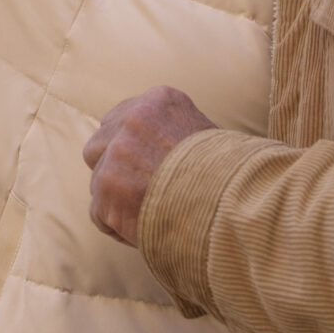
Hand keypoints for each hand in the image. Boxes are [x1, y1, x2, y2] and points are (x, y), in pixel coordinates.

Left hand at [83, 86, 217, 246]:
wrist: (235, 203)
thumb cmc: (230, 177)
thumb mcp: (206, 137)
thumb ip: (173, 135)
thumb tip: (153, 152)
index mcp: (159, 101)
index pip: (122, 119)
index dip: (129, 148)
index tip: (142, 168)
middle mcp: (133, 120)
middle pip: (99, 144)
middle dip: (113, 170)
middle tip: (140, 193)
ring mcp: (117, 153)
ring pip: (98, 181)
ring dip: (117, 201)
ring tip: (152, 216)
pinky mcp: (107, 188)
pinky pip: (98, 213)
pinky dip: (118, 228)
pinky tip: (146, 231)